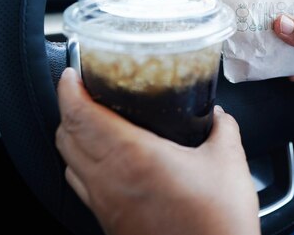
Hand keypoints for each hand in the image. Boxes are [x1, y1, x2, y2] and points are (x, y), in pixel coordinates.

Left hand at [55, 68, 259, 234]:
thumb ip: (223, 129)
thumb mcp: (229, 163)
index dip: (68, 89)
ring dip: (73, 135)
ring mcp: (104, 205)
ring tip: (94, 121)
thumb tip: (219, 116)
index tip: (72, 73)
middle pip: (65, 135)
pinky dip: (82, 163)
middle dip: (68, 107)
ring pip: (67, 161)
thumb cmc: (217, 223)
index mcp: (133, 157)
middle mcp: (109, 181)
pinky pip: (80, 185)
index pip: (79, 115)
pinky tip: (108, 161)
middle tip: (86, 92)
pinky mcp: (109, 222)